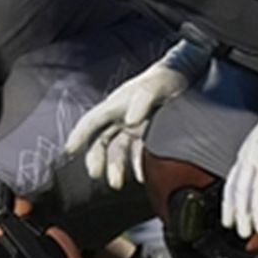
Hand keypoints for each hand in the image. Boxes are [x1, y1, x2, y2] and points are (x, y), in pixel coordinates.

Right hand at [65, 40, 208, 189]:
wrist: (188, 75)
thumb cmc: (168, 76)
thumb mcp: (155, 86)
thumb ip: (143, 101)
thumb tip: (130, 121)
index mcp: (116, 104)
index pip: (92, 121)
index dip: (79, 135)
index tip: (69, 151)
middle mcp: (121, 116)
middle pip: (101, 140)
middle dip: (97, 158)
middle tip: (97, 175)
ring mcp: (134, 126)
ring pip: (117, 149)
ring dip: (116, 166)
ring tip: (117, 183)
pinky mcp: (148, 133)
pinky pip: (138, 152)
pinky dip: (137, 164)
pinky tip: (141, 176)